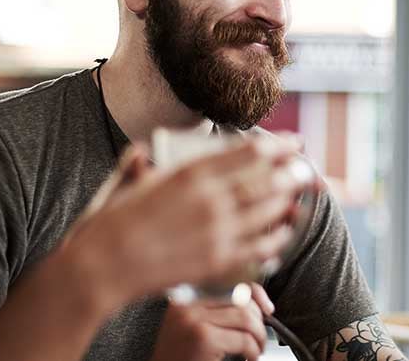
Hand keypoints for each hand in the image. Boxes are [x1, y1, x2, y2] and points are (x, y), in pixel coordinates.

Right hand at [66, 137, 315, 299]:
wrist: (101, 266)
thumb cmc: (109, 222)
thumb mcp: (127, 180)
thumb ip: (140, 163)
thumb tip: (142, 152)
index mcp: (190, 173)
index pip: (247, 154)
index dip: (277, 147)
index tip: (294, 142)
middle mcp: (210, 199)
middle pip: (266, 181)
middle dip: (292, 173)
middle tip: (306, 169)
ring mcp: (217, 231)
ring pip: (267, 212)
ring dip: (288, 201)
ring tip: (300, 195)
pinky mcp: (216, 261)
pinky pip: (259, 248)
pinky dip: (276, 239)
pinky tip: (283, 234)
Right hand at [150, 283, 273, 360]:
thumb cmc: (181, 356)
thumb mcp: (195, 325)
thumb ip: (218, 309)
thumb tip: (259, 302)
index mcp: (187, 295)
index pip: (229, 281)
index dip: (255, 293)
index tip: (267, 308)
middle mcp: (188, 303)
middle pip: (241, 298)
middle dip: (259, 319)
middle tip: (260, 337)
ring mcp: (194, 319)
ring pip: (246, 318)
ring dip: (259, 336)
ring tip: (256, 349)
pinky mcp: (203, 338)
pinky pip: (243, 339)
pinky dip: (253, 350)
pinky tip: (249, 357)